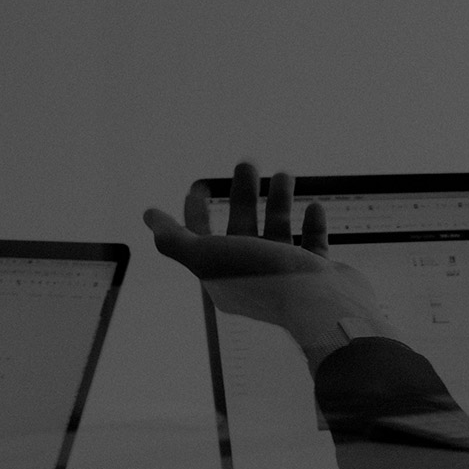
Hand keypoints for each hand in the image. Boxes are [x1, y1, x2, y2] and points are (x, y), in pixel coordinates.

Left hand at [143, 162, 399, 369]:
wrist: (320, 305)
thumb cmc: (262, 278)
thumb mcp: (206, 256)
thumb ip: (174, 239)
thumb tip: (148, 216)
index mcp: (223, 276)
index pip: (201, 239)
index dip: (195, 211)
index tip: (200, 183)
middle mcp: (253, 277)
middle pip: (241, 228)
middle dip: (242, 195)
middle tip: (247, 163)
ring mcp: (288, 277)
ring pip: (278, 232)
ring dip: (279, 202)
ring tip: (285, 174)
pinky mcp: (318, 276)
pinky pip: (313, 246)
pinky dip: (312, 225)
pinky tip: (314, 207)